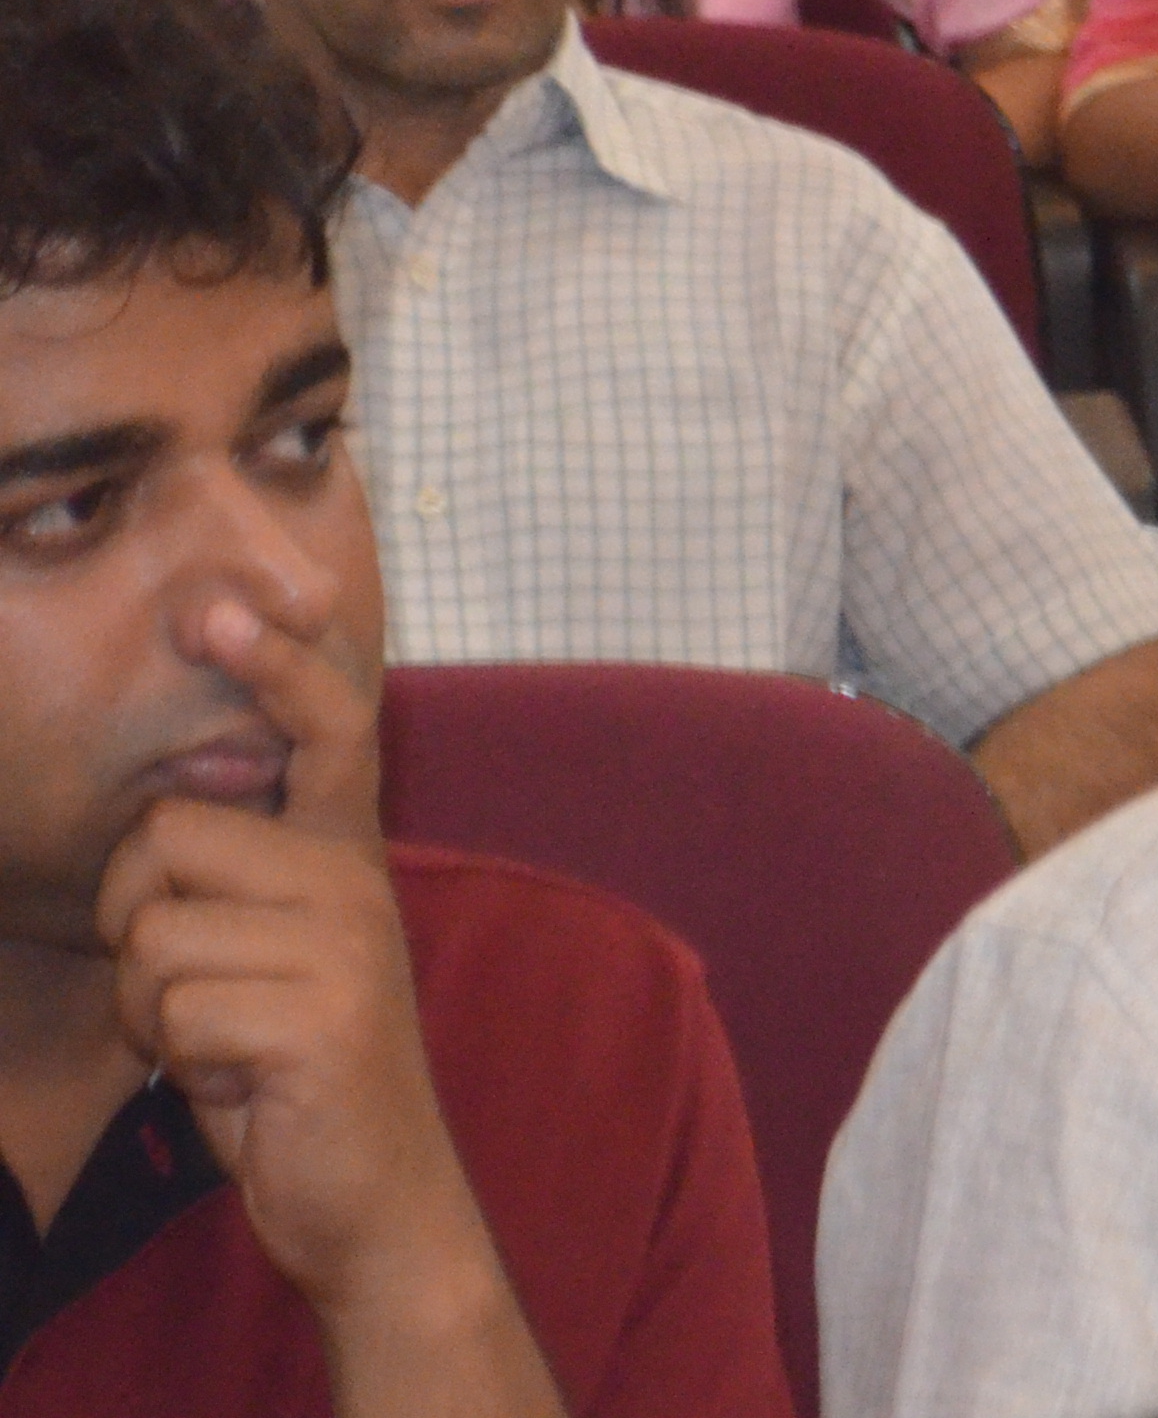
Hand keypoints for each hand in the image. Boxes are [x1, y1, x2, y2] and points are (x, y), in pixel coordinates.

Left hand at [99, 596, 500, 1330]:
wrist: (376, 1197)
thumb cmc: (296, 1068)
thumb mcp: (279, 950)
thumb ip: (247, 872)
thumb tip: (173, 815)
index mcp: (350, 852)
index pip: (328, 721)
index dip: (277, 657)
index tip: (219, 605)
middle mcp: (357, 879)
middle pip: (170, 835)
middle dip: (134, 921)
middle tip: (190, 991)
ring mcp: (346, 945)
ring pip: (154, 931)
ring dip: (149, 1009)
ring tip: (216, 1045)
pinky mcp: (321, 1017)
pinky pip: (171, 1009)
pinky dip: (177, 1062)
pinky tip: (236, 1085)